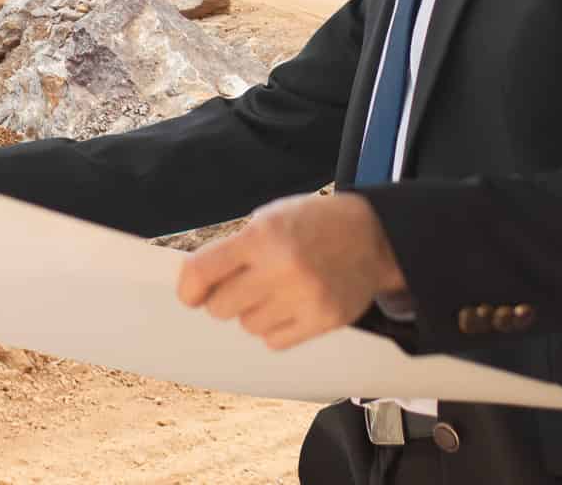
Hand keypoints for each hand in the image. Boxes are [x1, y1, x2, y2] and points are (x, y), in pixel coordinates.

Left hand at [175, 192, 404, 351]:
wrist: (372, 236)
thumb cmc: (312, 225)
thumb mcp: (268, 219)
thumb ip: (232, 250)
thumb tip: (196, 287)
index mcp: (263, 236)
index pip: (203, 272)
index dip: (189, 288)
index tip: (190, 295)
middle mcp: (283, 267)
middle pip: (221, 307)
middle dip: (223, 299)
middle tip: (241, 287)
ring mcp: (306, 297)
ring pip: (248, 326)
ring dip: (252, 313)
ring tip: (274, 291)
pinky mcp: (324, 320)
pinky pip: (274, 341)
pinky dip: (274, 329)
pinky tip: (289, 307)